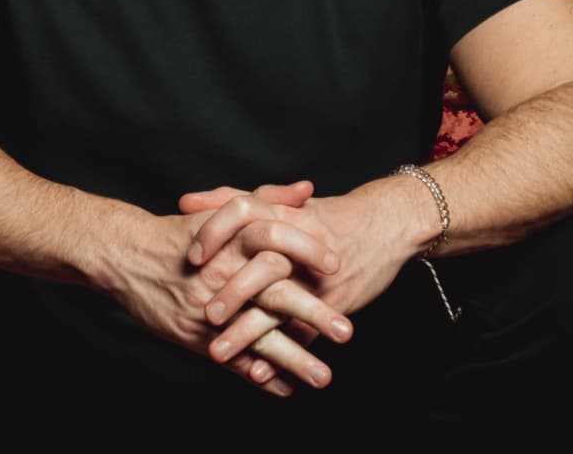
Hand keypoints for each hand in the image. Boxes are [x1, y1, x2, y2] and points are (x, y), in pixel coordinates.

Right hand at [97, 192, 343, 396]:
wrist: (128, 257)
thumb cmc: (181, 232)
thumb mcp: (225, 211)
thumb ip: (269, 199)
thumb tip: (307, 189)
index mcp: (232, 240)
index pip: (276, 240)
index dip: (307, 252)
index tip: (337, 266)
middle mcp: (223, 275)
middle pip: (275, 295)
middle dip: (313, 315)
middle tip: (346, 331)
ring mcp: (211, 309)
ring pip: (258, 336)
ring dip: (294, 358)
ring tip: (324, 377)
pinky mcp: (198, 336)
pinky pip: (234, 359)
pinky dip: (260, 376)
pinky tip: (285, 389)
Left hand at [181, 177, 432, 365]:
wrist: (387, 225)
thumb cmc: (329, 216)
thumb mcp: (283, 203)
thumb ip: (233, 200)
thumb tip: (186, 203)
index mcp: (283, 216)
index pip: (242, 213)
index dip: (214, 232)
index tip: (192, 257)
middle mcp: (299, 246)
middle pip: (261, 268)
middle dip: (232, 294)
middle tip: (206, 316)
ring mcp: (318, 278)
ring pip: (280, 308)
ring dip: (248, 334)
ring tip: (219, 353)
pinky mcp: (336, 302)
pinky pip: (304, 332)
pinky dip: (281, 356)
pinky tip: (258, 373)